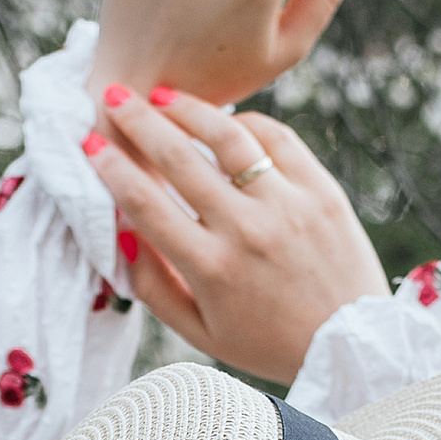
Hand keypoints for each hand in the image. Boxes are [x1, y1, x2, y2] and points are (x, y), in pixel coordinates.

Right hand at [82, 84, 384, 385]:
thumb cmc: (267, 342)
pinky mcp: (322, 191)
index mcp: (211, 269)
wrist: (350, 345)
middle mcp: (247, 231)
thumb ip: (155, 287)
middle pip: (179, 159)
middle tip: (113, 95)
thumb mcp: (201, 333)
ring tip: (162, 95)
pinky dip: (246, 122)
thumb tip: (121, 236)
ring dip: (189, 109)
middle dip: (137, 121)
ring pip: (229, 136)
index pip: (145, 204)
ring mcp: (288, 206)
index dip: (110, 167)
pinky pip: (278, 138)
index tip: (90, 141)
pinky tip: (225, 120)